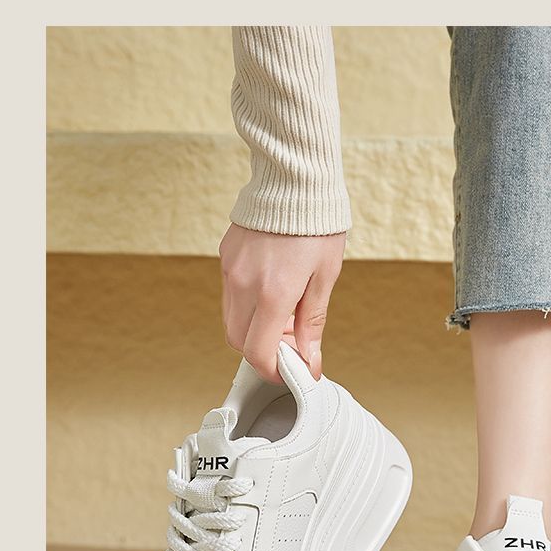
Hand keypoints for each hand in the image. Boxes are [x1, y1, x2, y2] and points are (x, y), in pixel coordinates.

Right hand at [219, 223, 344, 382]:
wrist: (295, 179)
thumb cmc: (317, 225)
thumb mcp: (325, 277)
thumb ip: (312, 323)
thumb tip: (310, 360)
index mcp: (272, 294)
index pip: (257, 353)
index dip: (273, 371)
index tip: (291, 371)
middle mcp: (244, 284)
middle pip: (238, 342)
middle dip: (263, 350)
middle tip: (292, 339)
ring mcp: (230, 270)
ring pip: (231, 320)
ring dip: (254, 329)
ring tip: (286, 311)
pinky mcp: (225, 256)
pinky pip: (230, 294)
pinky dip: (247, 305)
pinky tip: (272, 289)